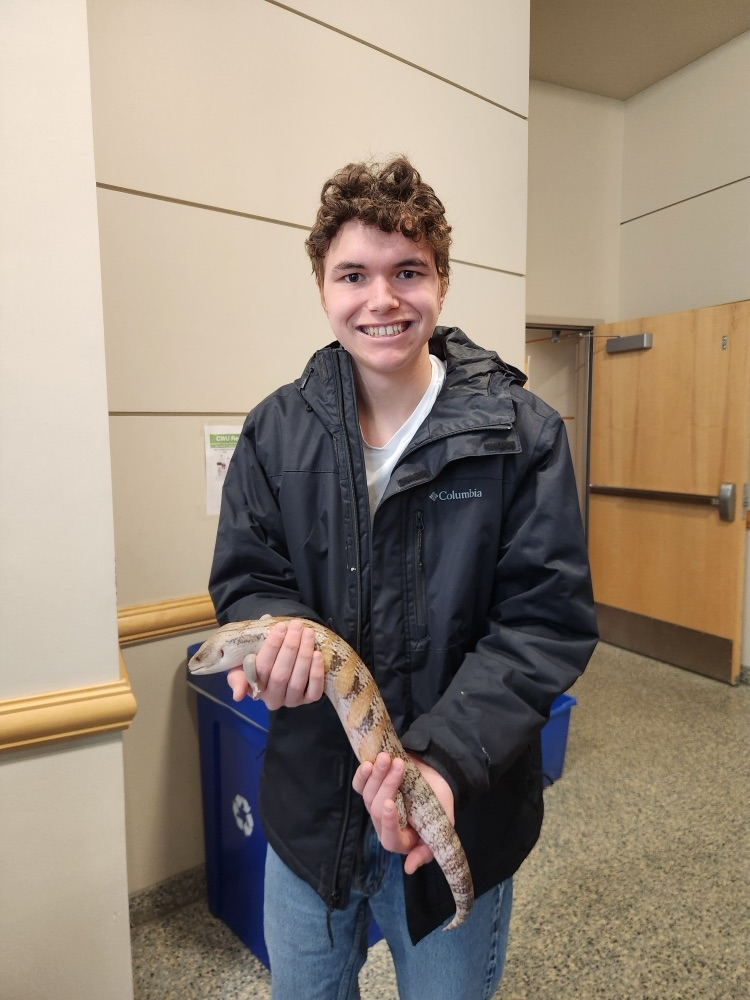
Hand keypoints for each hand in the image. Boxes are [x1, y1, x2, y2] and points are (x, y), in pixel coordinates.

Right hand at [227, 619, 324, 709]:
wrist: (275, 664)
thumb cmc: (256, 662)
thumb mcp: (240, 667)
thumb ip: (237, 678)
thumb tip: (238, 695)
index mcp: (255, 688)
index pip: (262, 667)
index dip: (272, 646)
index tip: (281, 626)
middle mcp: (272, 699)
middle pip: (281, 674)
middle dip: (290, 647)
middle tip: (297, 626)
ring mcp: (291, 701)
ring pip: (297, 681)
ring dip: (304, 655)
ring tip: (308, 633)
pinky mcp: (308, 700)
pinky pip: (314, 691)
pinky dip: (316, 673)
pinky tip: (317, 654)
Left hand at [352, 751, 454, 873]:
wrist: (437, 777)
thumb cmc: (440, 803)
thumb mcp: (441, 827)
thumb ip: (428, 849)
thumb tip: (410, 868)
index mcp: (401, 839)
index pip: (389, 837)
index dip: (388, 822)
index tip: (391, 803)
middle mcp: (385, 824)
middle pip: (377, 810)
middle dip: (387, 785)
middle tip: (399, 765)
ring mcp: (375, 805)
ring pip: (368, 795)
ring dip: (377, 774)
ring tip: (387, 757)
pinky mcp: (370, 788)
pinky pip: (359, 785)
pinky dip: (362, 775)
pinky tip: (369, 764)